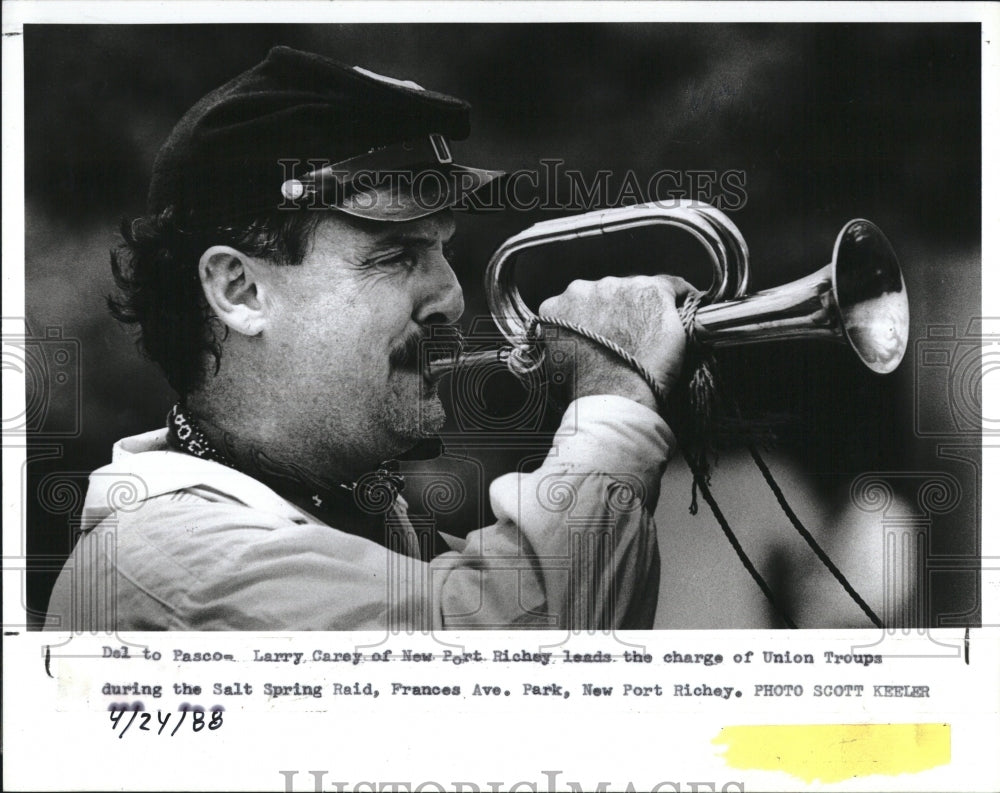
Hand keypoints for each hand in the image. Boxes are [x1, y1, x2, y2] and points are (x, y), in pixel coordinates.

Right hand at [538, 275, 696, 409]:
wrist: (613, 398)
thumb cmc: (586, 389)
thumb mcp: (556, 362)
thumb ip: (563, 341)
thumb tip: (571, 345)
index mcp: (557, 306)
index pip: (582, 304)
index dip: (598, 319)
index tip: (610, 332)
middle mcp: (585, 289)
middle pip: (609, 294)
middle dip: (621, 311)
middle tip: (633, 339)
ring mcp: (618, 288)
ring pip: (638, 291)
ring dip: (645, 308)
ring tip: (656, 334)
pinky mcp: (651, 292)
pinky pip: (672, 287)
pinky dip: (681, 298)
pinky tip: (687, 312)